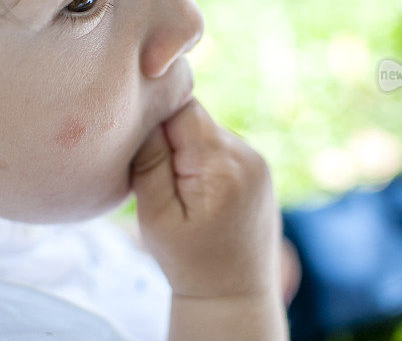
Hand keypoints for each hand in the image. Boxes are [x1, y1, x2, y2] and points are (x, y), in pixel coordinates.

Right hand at [129, 97, 281, 299]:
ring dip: (188, 150)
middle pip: (195, 117)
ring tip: (181, 191)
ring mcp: (257, 160)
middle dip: (170, 138)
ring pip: (207, 131)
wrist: (235, 294)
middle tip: (160, 178)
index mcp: (220, 166)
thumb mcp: (156, 217)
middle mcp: (246, 155)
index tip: (142, 146)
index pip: (182, 107)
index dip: (156, 118)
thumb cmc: (189, 262)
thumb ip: (149, 162)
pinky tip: (199, 193)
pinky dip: (205, 160)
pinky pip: (221, 146)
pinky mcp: (259, 167)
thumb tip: (145, 115)